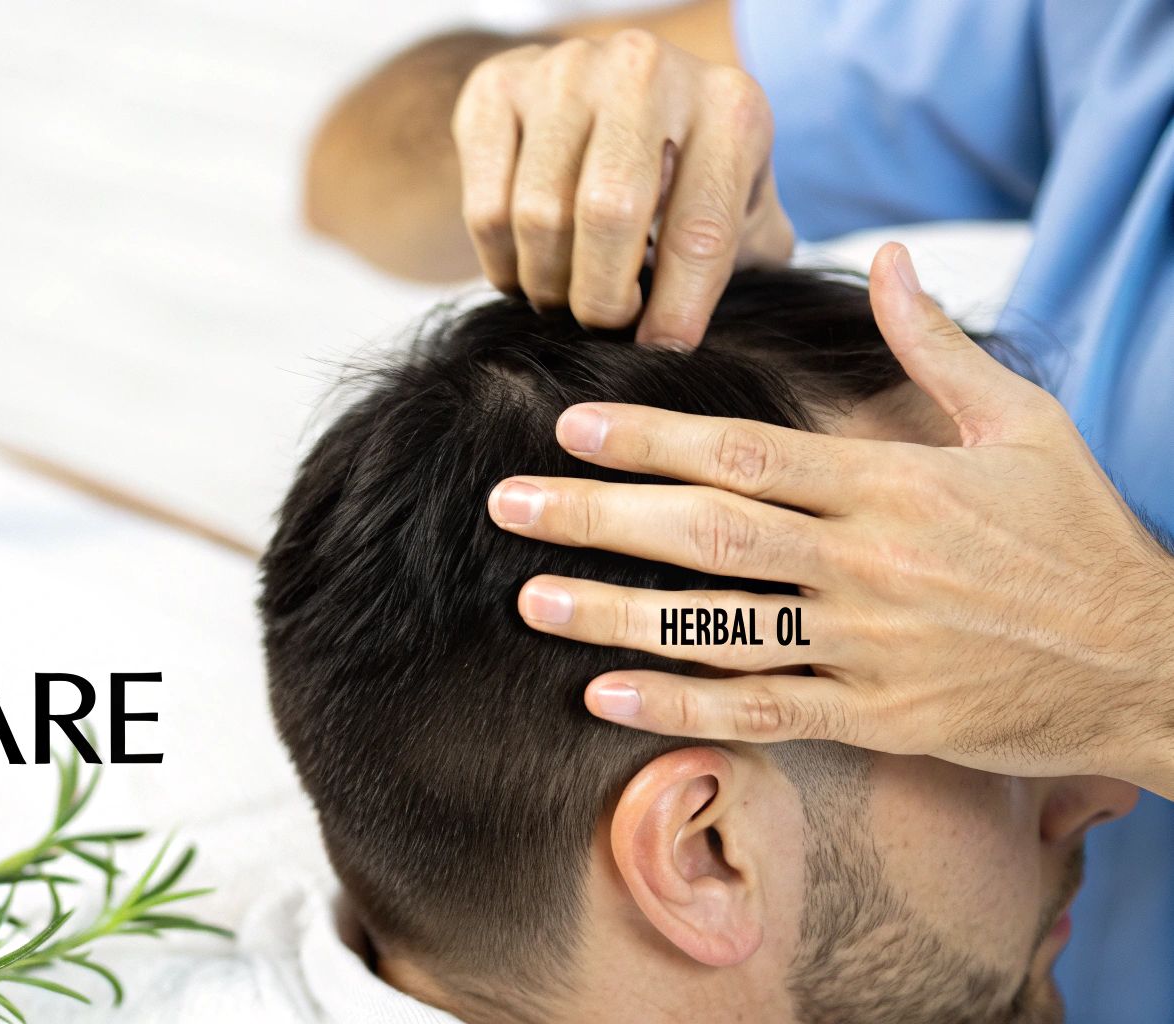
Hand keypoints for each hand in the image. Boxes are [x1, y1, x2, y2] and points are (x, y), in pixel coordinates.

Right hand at [452, 31, 793, 347]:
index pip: (700, 231)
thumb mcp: (740, 210)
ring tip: (567, 296)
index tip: (661, 351)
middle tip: (605, 324)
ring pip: (537, 216)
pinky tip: (528, 268)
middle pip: (607, 215)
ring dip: (547, 285)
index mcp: (727, 106)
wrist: (612, 90)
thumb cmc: (686, 172)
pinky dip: (502, 264)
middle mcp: (645, 71)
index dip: (677, 309)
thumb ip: (738, 270)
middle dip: (601, 298)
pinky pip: (486, 209)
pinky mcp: (498, 85)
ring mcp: (564, 69)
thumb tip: (686, 350)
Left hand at [487, 243, 1173, 796]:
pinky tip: (603, 697)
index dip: (649, 439)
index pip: (745, 453)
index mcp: (892, 484)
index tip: (569, 427)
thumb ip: (934, 344)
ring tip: (530, 600)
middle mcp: (869, 562)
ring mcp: (870, 646)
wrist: (1152, 662)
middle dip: (597, 518)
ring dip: (616, 615)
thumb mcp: (1021, 423)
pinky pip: (763, 711)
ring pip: (720, 627)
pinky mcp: (880, 717)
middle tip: (507, 506)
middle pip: (708, 534)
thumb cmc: (1078, 535)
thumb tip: (884, 257)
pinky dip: (682, 706)